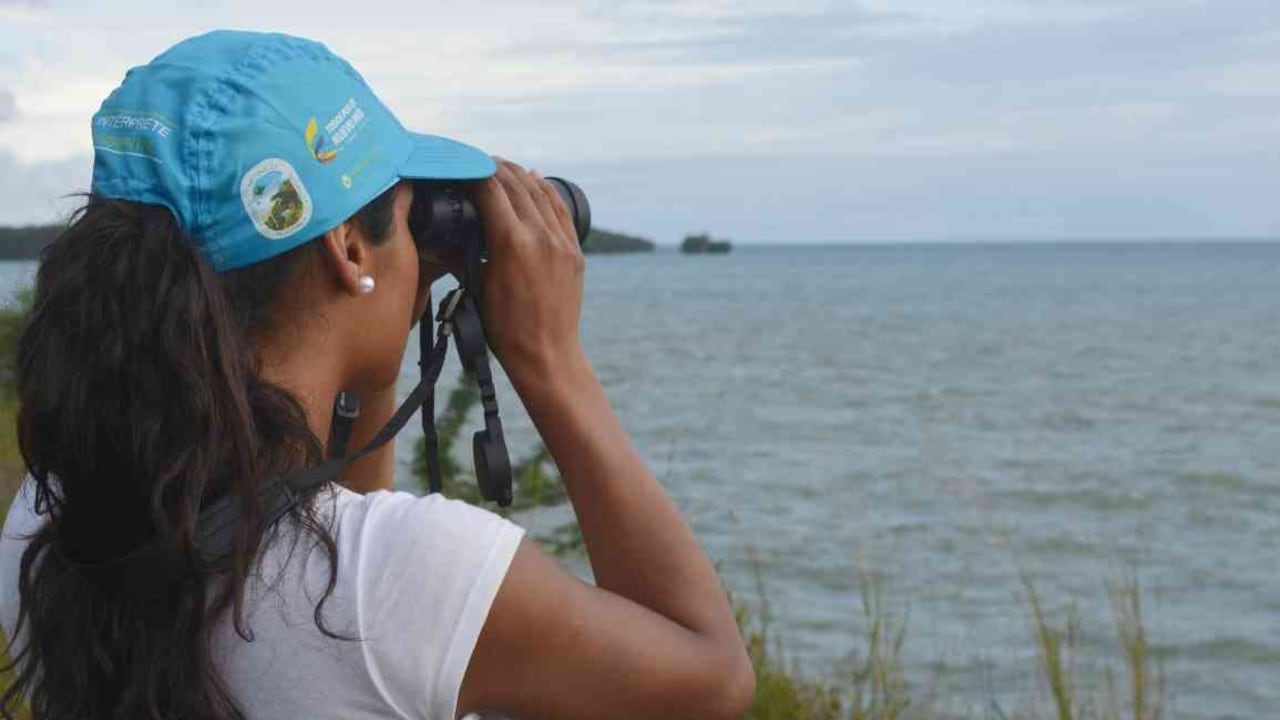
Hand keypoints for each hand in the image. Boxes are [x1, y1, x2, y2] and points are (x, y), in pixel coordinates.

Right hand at [472, 158, 585, 385]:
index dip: (473, 173)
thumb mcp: (476, 286)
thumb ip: (466, 251)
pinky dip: (546, 190)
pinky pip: (560, 209)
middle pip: (516, 184)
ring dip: (519, 175)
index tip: (460, 167)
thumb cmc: (504, 328)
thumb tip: (452, 229)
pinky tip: (535, 179)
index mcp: (511, 243)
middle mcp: (540, 236)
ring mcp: (561, 242)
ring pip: (540, 192)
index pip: (490, 190)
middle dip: (495, 168)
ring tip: (502, 166)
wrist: (546, 354)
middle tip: (478, 162)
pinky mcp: (574, 251)